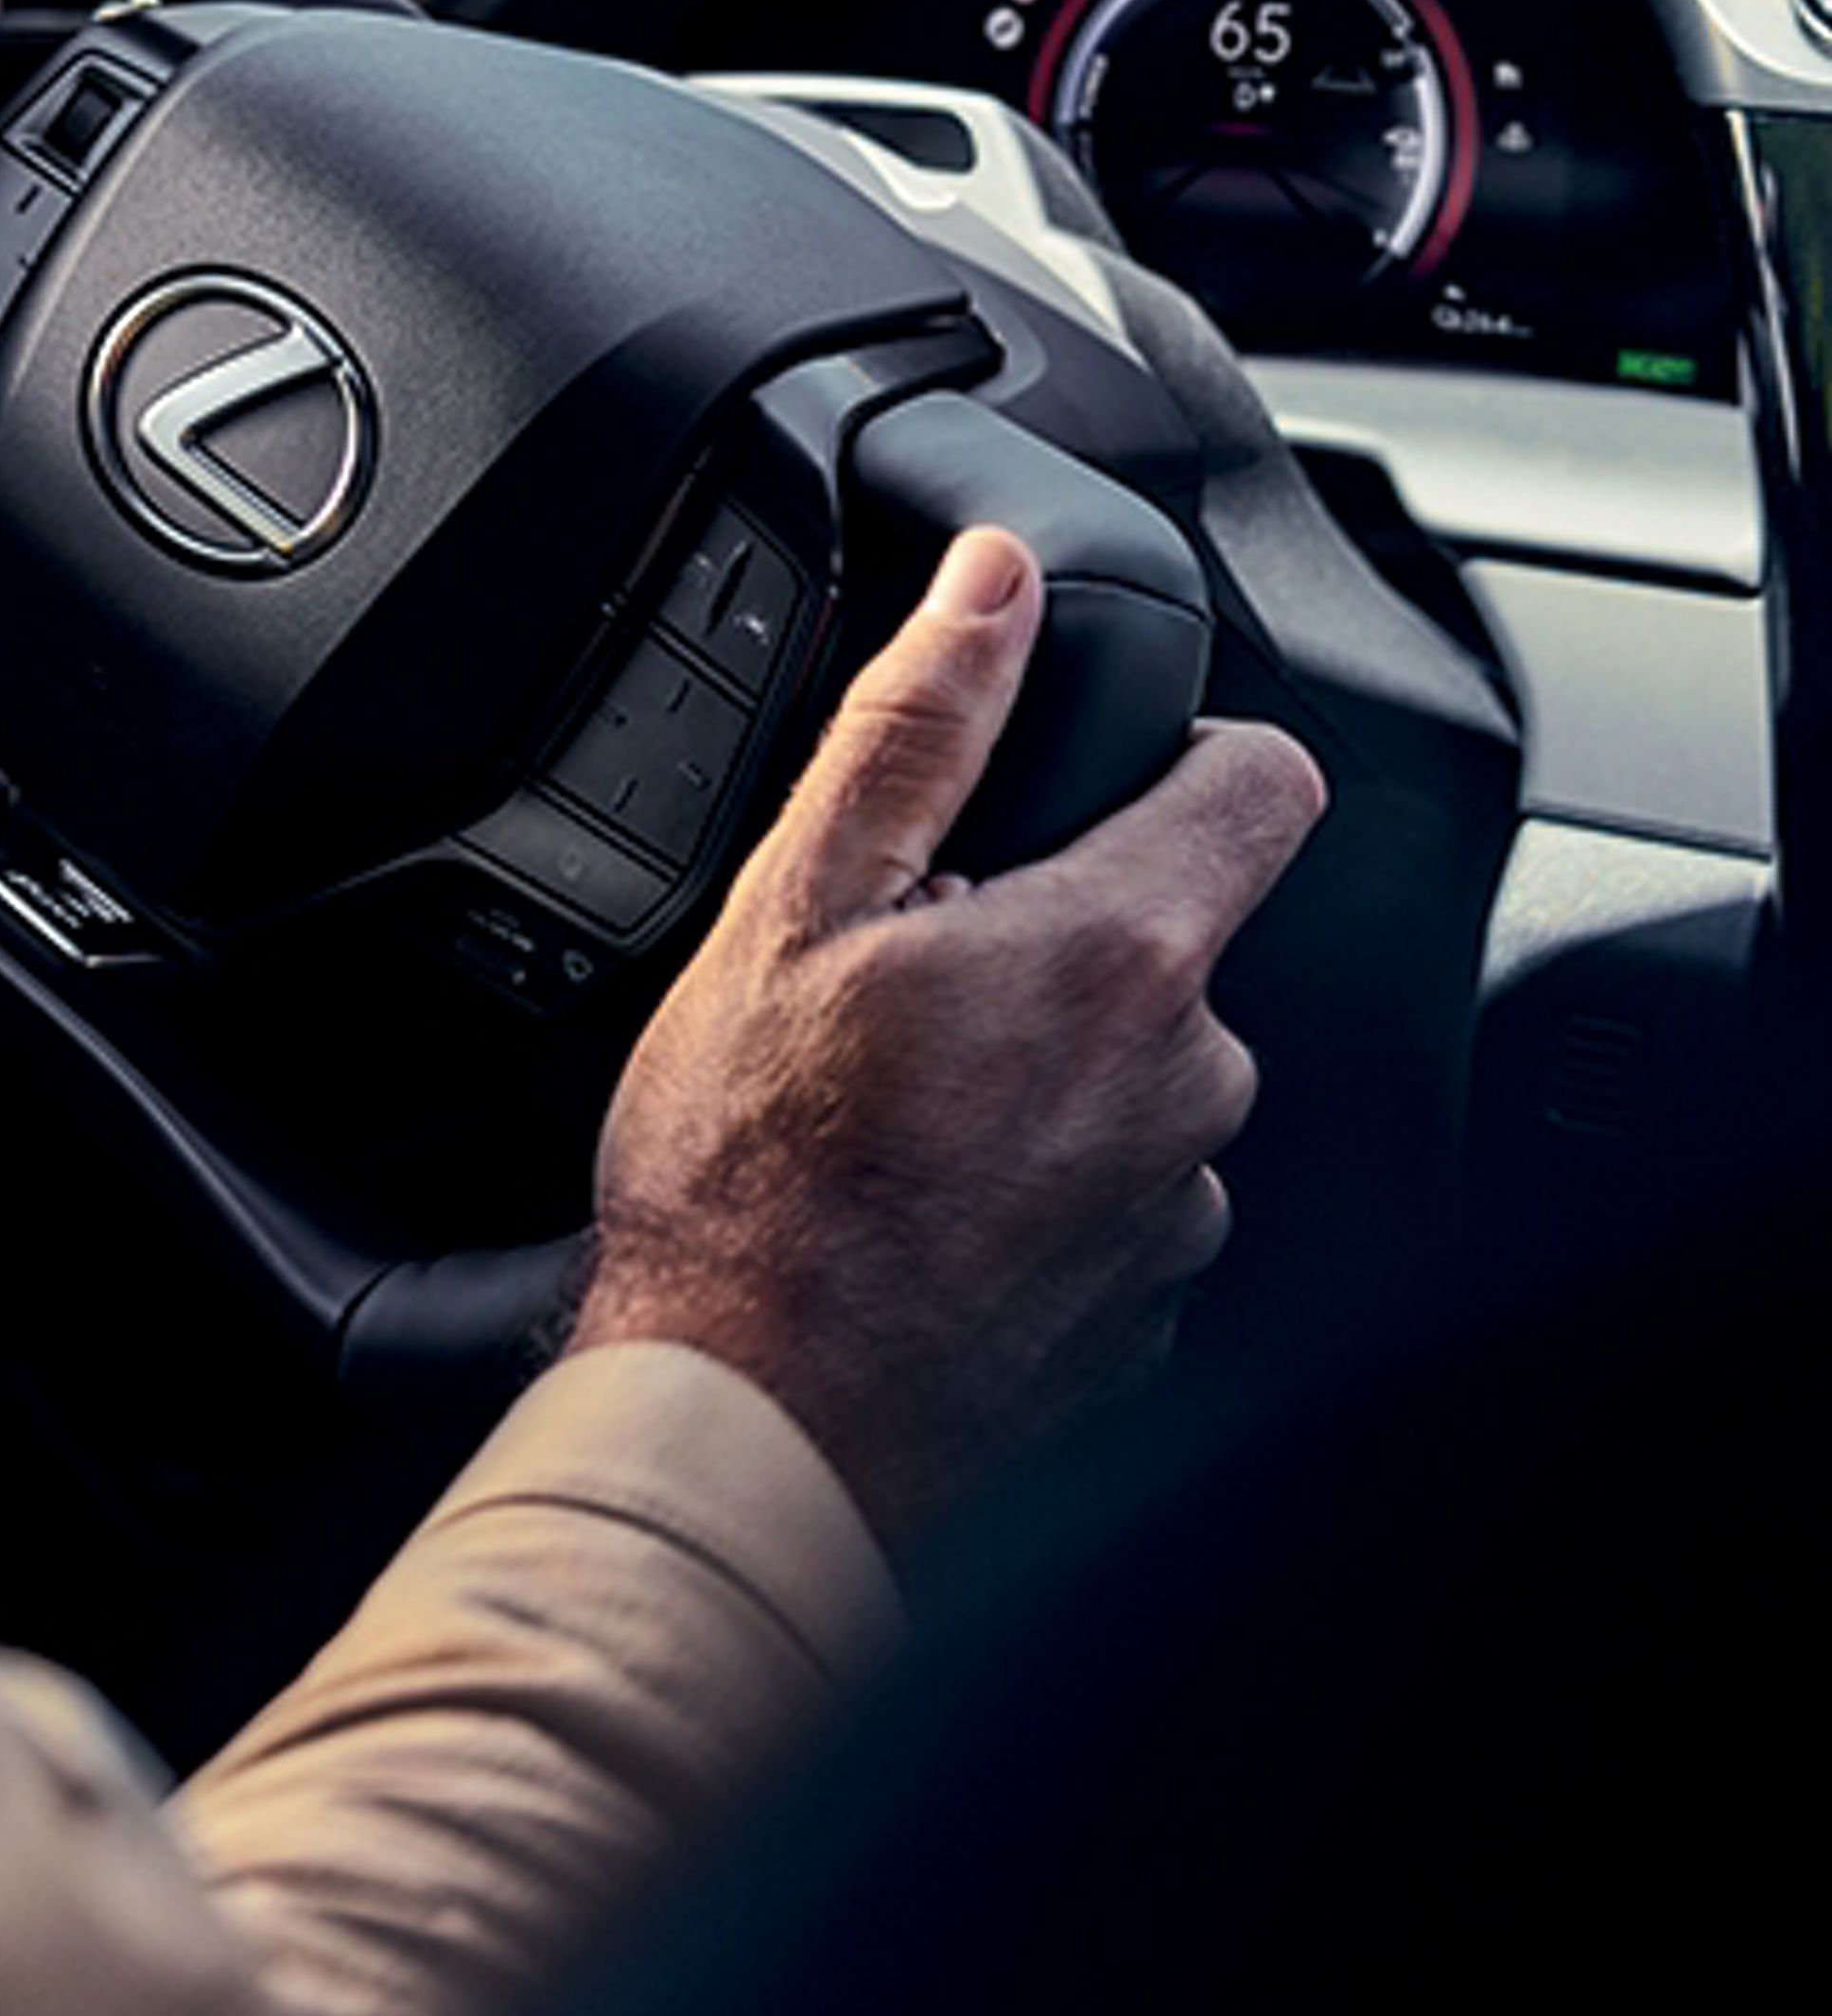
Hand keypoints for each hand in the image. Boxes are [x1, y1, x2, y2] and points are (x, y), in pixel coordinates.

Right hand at [572, 526, 1326, 1548]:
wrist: (748, 1429)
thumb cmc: (753, 1183)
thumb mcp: (798, 908)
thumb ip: (920, 726)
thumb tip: (995, 586)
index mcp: (1121, 955)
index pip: (1267, 781)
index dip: (1187, 757)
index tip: (1095, 789)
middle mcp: (1191, 1085)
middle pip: (1180, 944)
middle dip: (1070, 941)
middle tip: (920, 988)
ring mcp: (1175, 1214)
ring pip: (1143, 1084)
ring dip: (1058, 1077)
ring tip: (907, 1116)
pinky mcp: (1142, 1317)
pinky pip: (1118, 1205)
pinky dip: (1045, 1193)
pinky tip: (927, 1212)